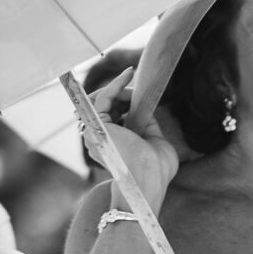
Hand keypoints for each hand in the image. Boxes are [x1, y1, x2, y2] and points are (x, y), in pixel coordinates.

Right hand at [83, 68, 177, 205]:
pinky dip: (116, 83)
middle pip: (107, 106)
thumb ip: (148, 126)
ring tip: (132, 77)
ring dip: (120, 87)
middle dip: (123, 93)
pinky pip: (103, 97)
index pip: (113, 116)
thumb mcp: (155, 141)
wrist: (149, 179)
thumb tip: (145, 109)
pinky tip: (128, 74)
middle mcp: (100, 138)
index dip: (124, 101)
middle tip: (136, 83)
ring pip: (103, 99)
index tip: (138, 90)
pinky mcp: (97, 124)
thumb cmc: (156, 170)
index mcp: (112, 145)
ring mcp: (96, 131)